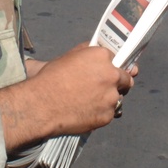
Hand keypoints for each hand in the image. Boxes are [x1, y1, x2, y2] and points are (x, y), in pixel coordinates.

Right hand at [0, 43, 133, 151]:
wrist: (41, 105)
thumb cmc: (51, 79)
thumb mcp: (69, 56)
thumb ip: (87, 52)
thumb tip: (97, 51)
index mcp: (102, 57)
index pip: (117, 58)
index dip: (111, 66)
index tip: (108, 71)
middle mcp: (111, 75)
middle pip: (125, 78)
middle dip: (118, 82)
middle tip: (103, 87)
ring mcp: (111, 97)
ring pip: (117, 97)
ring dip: (109, 99)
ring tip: (90, 101)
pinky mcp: (107, 116)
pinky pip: (109, 113)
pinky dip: (101, 113)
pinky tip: (86, 111)